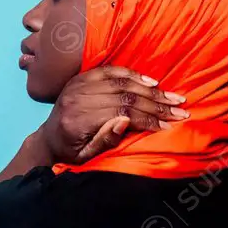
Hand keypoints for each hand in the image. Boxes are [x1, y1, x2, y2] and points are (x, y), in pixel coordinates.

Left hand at [39, 66, 188, 164]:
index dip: (148, 118)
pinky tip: (151, 82)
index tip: (169, 124)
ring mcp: (78, 84)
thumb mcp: (86, 157)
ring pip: (121, 82)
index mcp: (78, 120)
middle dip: (156, 103)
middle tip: (180, 109)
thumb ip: (104, 140)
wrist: (48, 140)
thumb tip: (126, 121)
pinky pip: (110, 70)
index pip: (121, 113)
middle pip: (125, 96)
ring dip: (150, 89)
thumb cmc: (70, 153)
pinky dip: (132, 74)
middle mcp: (77, 98)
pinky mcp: (81, 77)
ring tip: (172, 97)